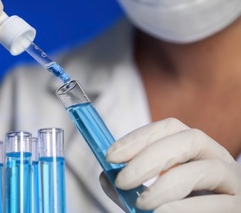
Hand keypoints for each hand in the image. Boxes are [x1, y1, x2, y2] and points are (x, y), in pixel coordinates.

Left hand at [101, 118, 240, 211]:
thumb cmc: (180, 207)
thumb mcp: (152, 194)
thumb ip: (131, 186)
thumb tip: (106, 178)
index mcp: (194, 149)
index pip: (169, 128)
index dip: (138, 138)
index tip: (110, 156)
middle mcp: (216, 158)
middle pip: (189, 139)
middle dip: (150, 157)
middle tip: (123, 181)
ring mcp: (233, 181)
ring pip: (205, 170)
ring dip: (167, 185)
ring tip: (142, 203)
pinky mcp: (240, 207)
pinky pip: (218, 204)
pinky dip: (186, 208)